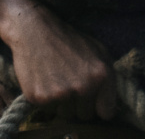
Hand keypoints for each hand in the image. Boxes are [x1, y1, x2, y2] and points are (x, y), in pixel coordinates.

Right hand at [0, 0, 117, 120]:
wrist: (34, 30)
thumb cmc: (68, 40)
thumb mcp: (98, 51)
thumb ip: (109, 78)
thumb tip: (110, 107)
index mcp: (101, 75)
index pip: (107, 112)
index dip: (99, 107)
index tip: (93, 102)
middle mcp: (84, 86)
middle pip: (85, 115)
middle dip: (79, 104)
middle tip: (69, 83)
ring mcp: (61, 93)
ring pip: (66, 115)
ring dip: (62, 103)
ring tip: (57, 80)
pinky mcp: (40, 98)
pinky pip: (48, 110)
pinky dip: (46, 99)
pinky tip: (44, 80)